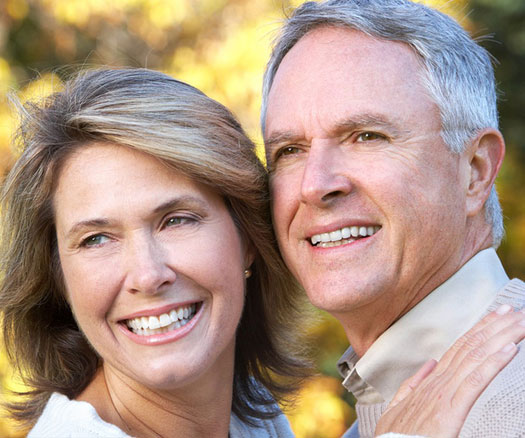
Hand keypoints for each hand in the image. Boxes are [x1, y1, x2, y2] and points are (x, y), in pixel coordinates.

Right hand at [375, 305, 524, 436]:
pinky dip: (494, 364)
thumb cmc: (395, 436)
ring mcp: (444, 394)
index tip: (495, 315)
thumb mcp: (399, 405)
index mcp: (431, 381)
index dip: (479, 330)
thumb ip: (413, 384)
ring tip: (518, 322)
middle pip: (470, 348)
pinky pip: (475, 382)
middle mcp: (439, 382)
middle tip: (514, 310)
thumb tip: (430, 364)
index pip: (460, 348)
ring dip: (500, 338)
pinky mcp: (450, 411)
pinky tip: (509, 350)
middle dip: (494, 327)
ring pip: (475, 358)